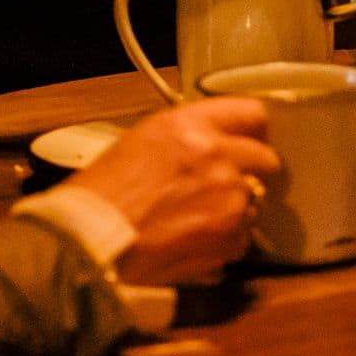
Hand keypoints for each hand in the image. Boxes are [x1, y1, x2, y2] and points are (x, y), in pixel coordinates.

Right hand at [68, 96, 281, 285]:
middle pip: (265, 158)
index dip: (253, 128)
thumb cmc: (103, 194)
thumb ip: (189, 136)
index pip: (251, 112)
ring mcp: (229, 200)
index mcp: (192, 126)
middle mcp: (219, 158)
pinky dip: (227, 238)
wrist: (90, 244)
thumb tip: (217, 142)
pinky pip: (244, 235)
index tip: (252, 138)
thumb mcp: (143, 140)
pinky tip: (195, 239)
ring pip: (254, 199)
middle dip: (250, 169)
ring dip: (234, 207)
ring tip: (197, 217)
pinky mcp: (230, 238)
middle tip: (224, 182)